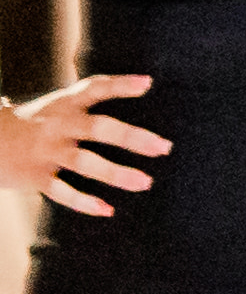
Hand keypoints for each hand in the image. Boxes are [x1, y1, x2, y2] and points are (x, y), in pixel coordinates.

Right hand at [0, 75, 165, 220]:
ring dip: (116, 174)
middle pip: (97, 128)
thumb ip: (88, 101)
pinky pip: (62, 191)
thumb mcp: (56, 107)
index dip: (120, 85)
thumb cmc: (34, 124)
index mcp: (63, 105)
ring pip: (84, 162)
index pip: (94, 88)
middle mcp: (57, 125)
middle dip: (131, 138)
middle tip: (164, 147)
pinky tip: (107, 210)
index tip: (147, 83)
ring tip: (145, 182)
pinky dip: (84, 202)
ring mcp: (46, 151)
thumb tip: (144, 85)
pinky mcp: (34, 175)